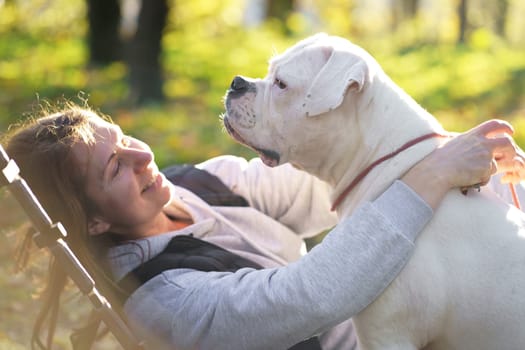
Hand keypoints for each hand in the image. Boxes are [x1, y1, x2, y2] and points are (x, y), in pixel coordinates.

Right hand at [402, 119, 521, 209]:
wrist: (436, 171)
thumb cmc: (439, 159)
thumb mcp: (453, 143)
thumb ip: (465, 141)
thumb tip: (465, 142)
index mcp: (473, 135)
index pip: (495, 125)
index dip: (505, 127)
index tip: (509, 132)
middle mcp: (482, 144)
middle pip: (507, 142)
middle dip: (511, 150)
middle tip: (507, 156)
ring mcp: (486, 157)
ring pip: (501, 162)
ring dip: (498, 167)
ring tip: (485, 172)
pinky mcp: (486, 170)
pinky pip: (489, 176)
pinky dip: (481, 179)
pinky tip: (469, 179)